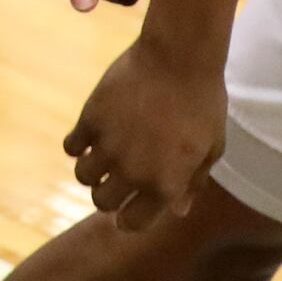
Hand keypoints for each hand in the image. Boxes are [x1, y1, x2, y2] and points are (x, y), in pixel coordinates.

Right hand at [65, 35, 226, 228]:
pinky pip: (70, 145)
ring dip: (91, 170)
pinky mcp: (91, 118)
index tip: (126, 209)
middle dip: (107, 194)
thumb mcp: (210, 150)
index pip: (132, 223)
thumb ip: (192, 184)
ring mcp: (109, 145)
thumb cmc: (203, 103)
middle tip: (114, 178)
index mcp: (164, 186)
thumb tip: (177, 210)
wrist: (179, 58)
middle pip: (102, 202)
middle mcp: (133, 172)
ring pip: (82, 176)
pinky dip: (77, 144)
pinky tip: (90, 134)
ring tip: (101, 155)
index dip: (128, 219)